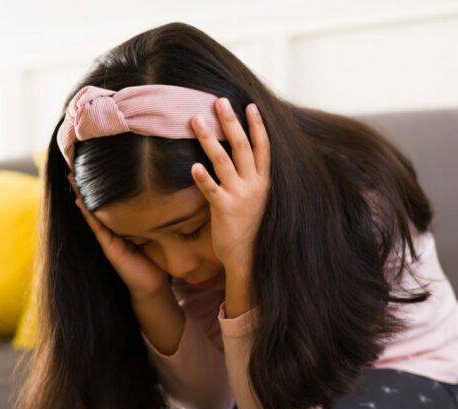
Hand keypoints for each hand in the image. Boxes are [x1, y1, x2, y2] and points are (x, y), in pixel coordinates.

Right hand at [68, 173, 168, 299]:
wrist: (154, 284)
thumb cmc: (156, 257)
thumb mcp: (154, 230)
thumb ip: (153, 214)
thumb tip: (160, 191)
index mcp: (122, 223)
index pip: (109, 199)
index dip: (100, 183)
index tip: (91, 162)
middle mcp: (111, 229)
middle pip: (96, 203)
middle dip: (85, 185)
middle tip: (75, 163)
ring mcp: (108, 237)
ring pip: (92, 212)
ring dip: (81, 196)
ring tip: (71, 178)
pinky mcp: (109, 247)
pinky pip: (96, 226)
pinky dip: (88, 213)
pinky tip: (80, 201)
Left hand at [190, 98, 269, 273]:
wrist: (247, 258)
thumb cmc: (248, 229)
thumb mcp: (255, 200)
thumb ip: (249, 180)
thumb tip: (238, 160)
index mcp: (263, 182)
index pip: (263, 148)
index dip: (257, 126)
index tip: (249, 105)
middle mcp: (254, 186)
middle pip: (242, 147)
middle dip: (231, 122)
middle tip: (218, 101)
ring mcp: (240, 197)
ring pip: (223, 161)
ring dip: (209, 139)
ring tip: (196, 120)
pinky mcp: (225, 210)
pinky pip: (212, 190)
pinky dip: (204, 178)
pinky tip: (194, 166)